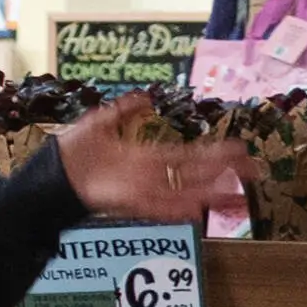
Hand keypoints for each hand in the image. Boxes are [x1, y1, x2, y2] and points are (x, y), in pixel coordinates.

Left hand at [61, 91, 243, 219]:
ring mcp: (143, 189)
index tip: (239, 150)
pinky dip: (178, 207)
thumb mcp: (99, 122)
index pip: (189, 156)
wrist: (51, 173)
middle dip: (225, 174)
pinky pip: (160, 207)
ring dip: (212, 194)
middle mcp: (151, 175)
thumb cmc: (73, 150)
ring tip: (239, 195)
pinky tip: (198, 209)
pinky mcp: (130, 202)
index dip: (214, 154)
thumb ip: (123, 110)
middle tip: (255, 172)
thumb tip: (144, 97)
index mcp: (146, 157)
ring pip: (186, 192)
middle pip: (196, 174)